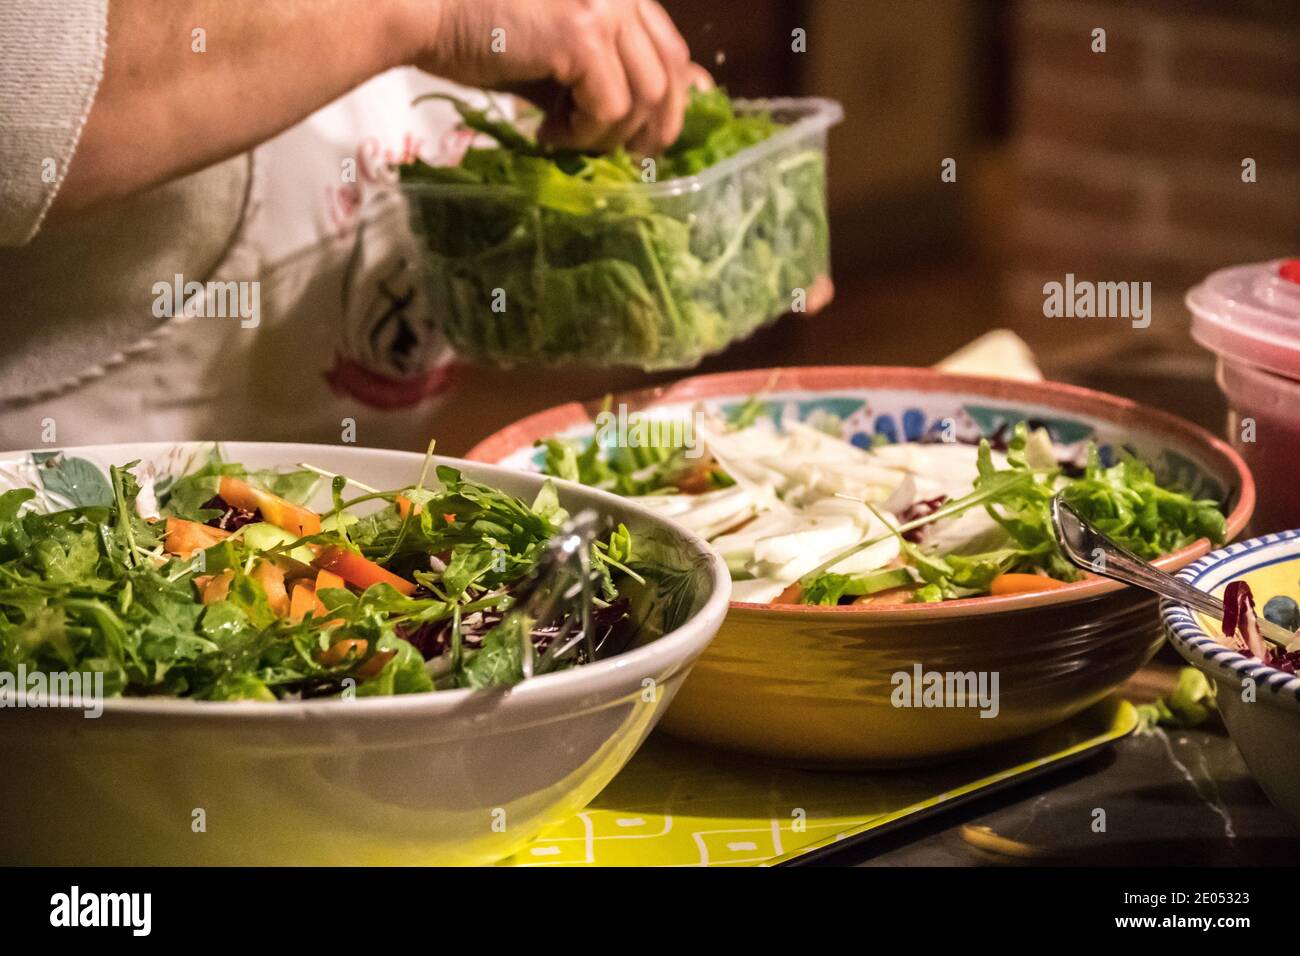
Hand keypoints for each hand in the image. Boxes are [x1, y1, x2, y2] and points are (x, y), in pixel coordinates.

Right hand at [411, 0, 695, 153]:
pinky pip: (610, 107)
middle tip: (615, 155)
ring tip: (565, 139)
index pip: (672, 51)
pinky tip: (548, 133)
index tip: (637, 139)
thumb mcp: (555, 56)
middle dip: (652, 127)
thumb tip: (642, 124)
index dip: (666, 103)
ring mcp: (604, 8)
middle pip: (670, 73)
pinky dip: (584, 133)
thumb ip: (600, 77)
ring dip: (609, 134)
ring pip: (645, 97)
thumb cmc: (477, 32)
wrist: (421, 13)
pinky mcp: (581, 35)